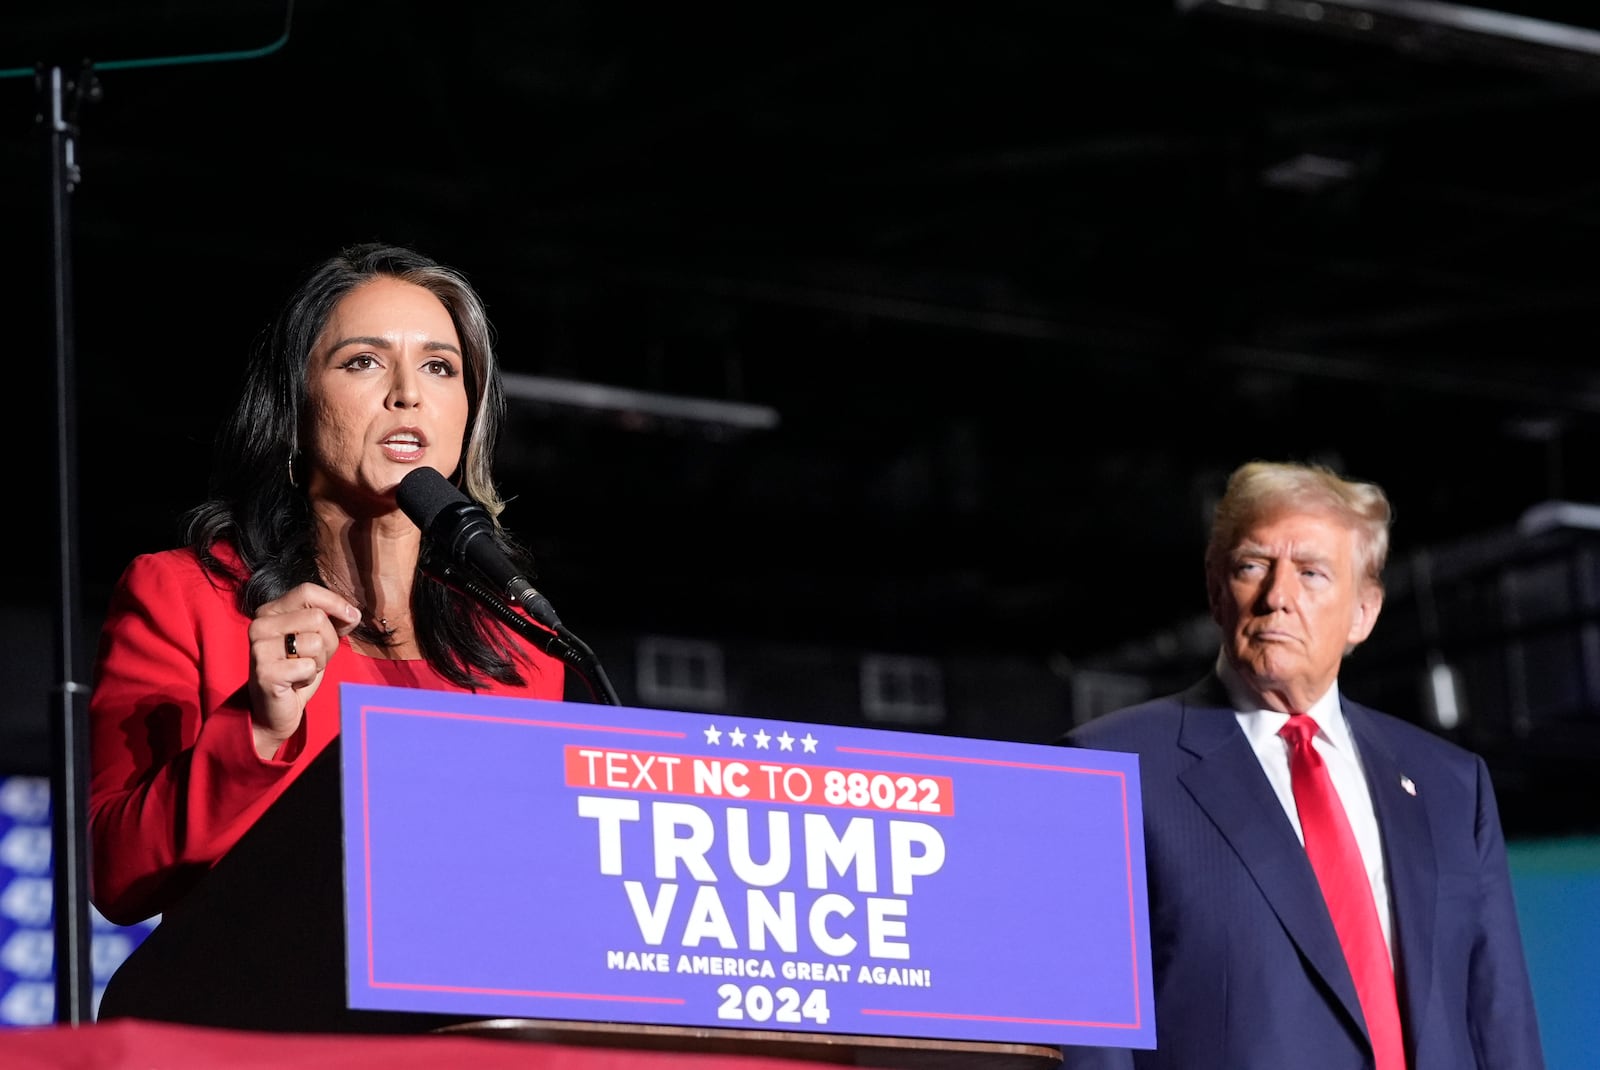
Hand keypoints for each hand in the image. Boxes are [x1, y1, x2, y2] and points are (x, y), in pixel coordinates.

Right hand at [246, 583, 361, 758]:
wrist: (272, 709)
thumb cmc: (296, 670)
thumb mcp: (317, 639)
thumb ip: (333, 621)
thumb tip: (353, 614)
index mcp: (270, 610)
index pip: (307, 591)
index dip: (335, 603)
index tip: (351, 617)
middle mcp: (260, 624)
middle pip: (317, 617)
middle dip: (328, 642)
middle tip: (313, 658)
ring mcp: (260, 648)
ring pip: (315, 642)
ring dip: (318, 661)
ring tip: (302, 669)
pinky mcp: (265, 671)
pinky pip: (309, 666)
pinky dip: (310, 676)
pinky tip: (295, 681)